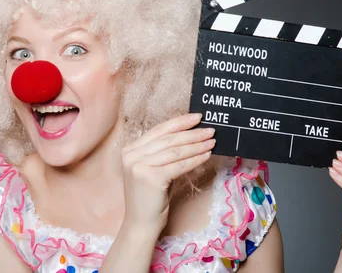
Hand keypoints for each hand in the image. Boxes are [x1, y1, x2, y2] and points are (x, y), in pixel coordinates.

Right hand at [120, 113, 214, 231]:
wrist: (141, 223)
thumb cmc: (150, 197)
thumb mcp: (153, 169)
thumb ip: (163, 152)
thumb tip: (189, 135)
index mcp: (130, 149)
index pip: (159, 130)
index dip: (180, 122)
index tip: (197, 117)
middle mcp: (132, 155)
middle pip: (169, 138)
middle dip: (192, 133)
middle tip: (210, 130)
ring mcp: (139, 166)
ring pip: (176, 150)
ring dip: (197, 145)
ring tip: (212, 142)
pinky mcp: (151, 177)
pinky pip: (180, 165)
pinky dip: (195, 159)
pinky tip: (206, 155)